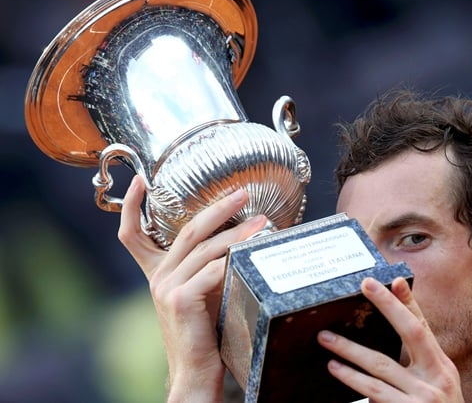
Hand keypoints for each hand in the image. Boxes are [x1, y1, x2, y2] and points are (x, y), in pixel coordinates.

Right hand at [118, 176, 267, 402]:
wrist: (194, 369)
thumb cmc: (204, 330)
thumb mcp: (200, 292)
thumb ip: (207, 266)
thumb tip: (240, 237)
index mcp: (158, 272)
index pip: (132, 234)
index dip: (133, 206)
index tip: (140, 180)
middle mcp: (158, 276)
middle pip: (187, 230)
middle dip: (217, 207)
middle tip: (242, 193)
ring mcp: (167, 287)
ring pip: (206, 247)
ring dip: (237, 232)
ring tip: (260, 222)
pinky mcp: (180, 299)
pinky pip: (212, 270)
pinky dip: (233, 258)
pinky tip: (251, 252)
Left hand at [317, 277, 463, 401]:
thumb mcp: (436, 381)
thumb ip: (418, 354)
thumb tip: (399, 313)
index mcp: (443, 367)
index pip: (423, 327)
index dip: (407, 302)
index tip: (390, 280)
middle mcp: (437, 380)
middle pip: (409, 334)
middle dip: (387, 307)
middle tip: (363, 287)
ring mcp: (423, 401)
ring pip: (380, 371)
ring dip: (350, 353)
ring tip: (329, 342)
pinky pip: (374, 397)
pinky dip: (355, 384)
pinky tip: (338, 372)